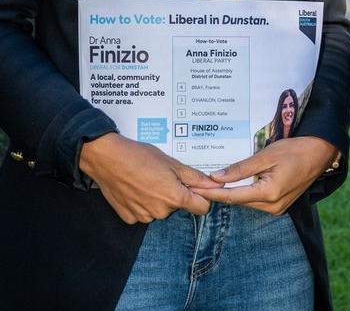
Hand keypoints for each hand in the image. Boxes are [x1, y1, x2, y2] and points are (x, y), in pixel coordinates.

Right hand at [79, 133, 211, 223]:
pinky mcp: (130, 218)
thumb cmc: (141, 157)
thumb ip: (195, 177)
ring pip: (160, 210)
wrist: (109, 159)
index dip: (201, 196)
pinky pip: (144, 212)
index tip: (194, 187)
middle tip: (163, 176)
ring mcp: (144, 217)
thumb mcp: (172, 163)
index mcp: (175, 198)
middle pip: (178, 206)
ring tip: (147, 180)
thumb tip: (215, 184)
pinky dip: (142, 203)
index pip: (202, 208)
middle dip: (175, 193)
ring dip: (158, 198)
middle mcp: (161, 212)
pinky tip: (135, 188)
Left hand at [189, 136, 336, 214]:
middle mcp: (272, 206)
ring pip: (246, 201)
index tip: (196, 189)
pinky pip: (255, 200)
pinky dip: (244, 192)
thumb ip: (241, 168)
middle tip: (200, 182)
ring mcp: (277, 208)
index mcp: (268, 194)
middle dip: (219, 192)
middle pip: (238, 200)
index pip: (232, 196)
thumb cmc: (295, 150)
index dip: (212, 193)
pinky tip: (234, 183)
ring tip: (212, 182)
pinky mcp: (279, 205)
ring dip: (231, 192)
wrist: (319, 153)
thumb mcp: (266, 156)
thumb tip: (216, 177)